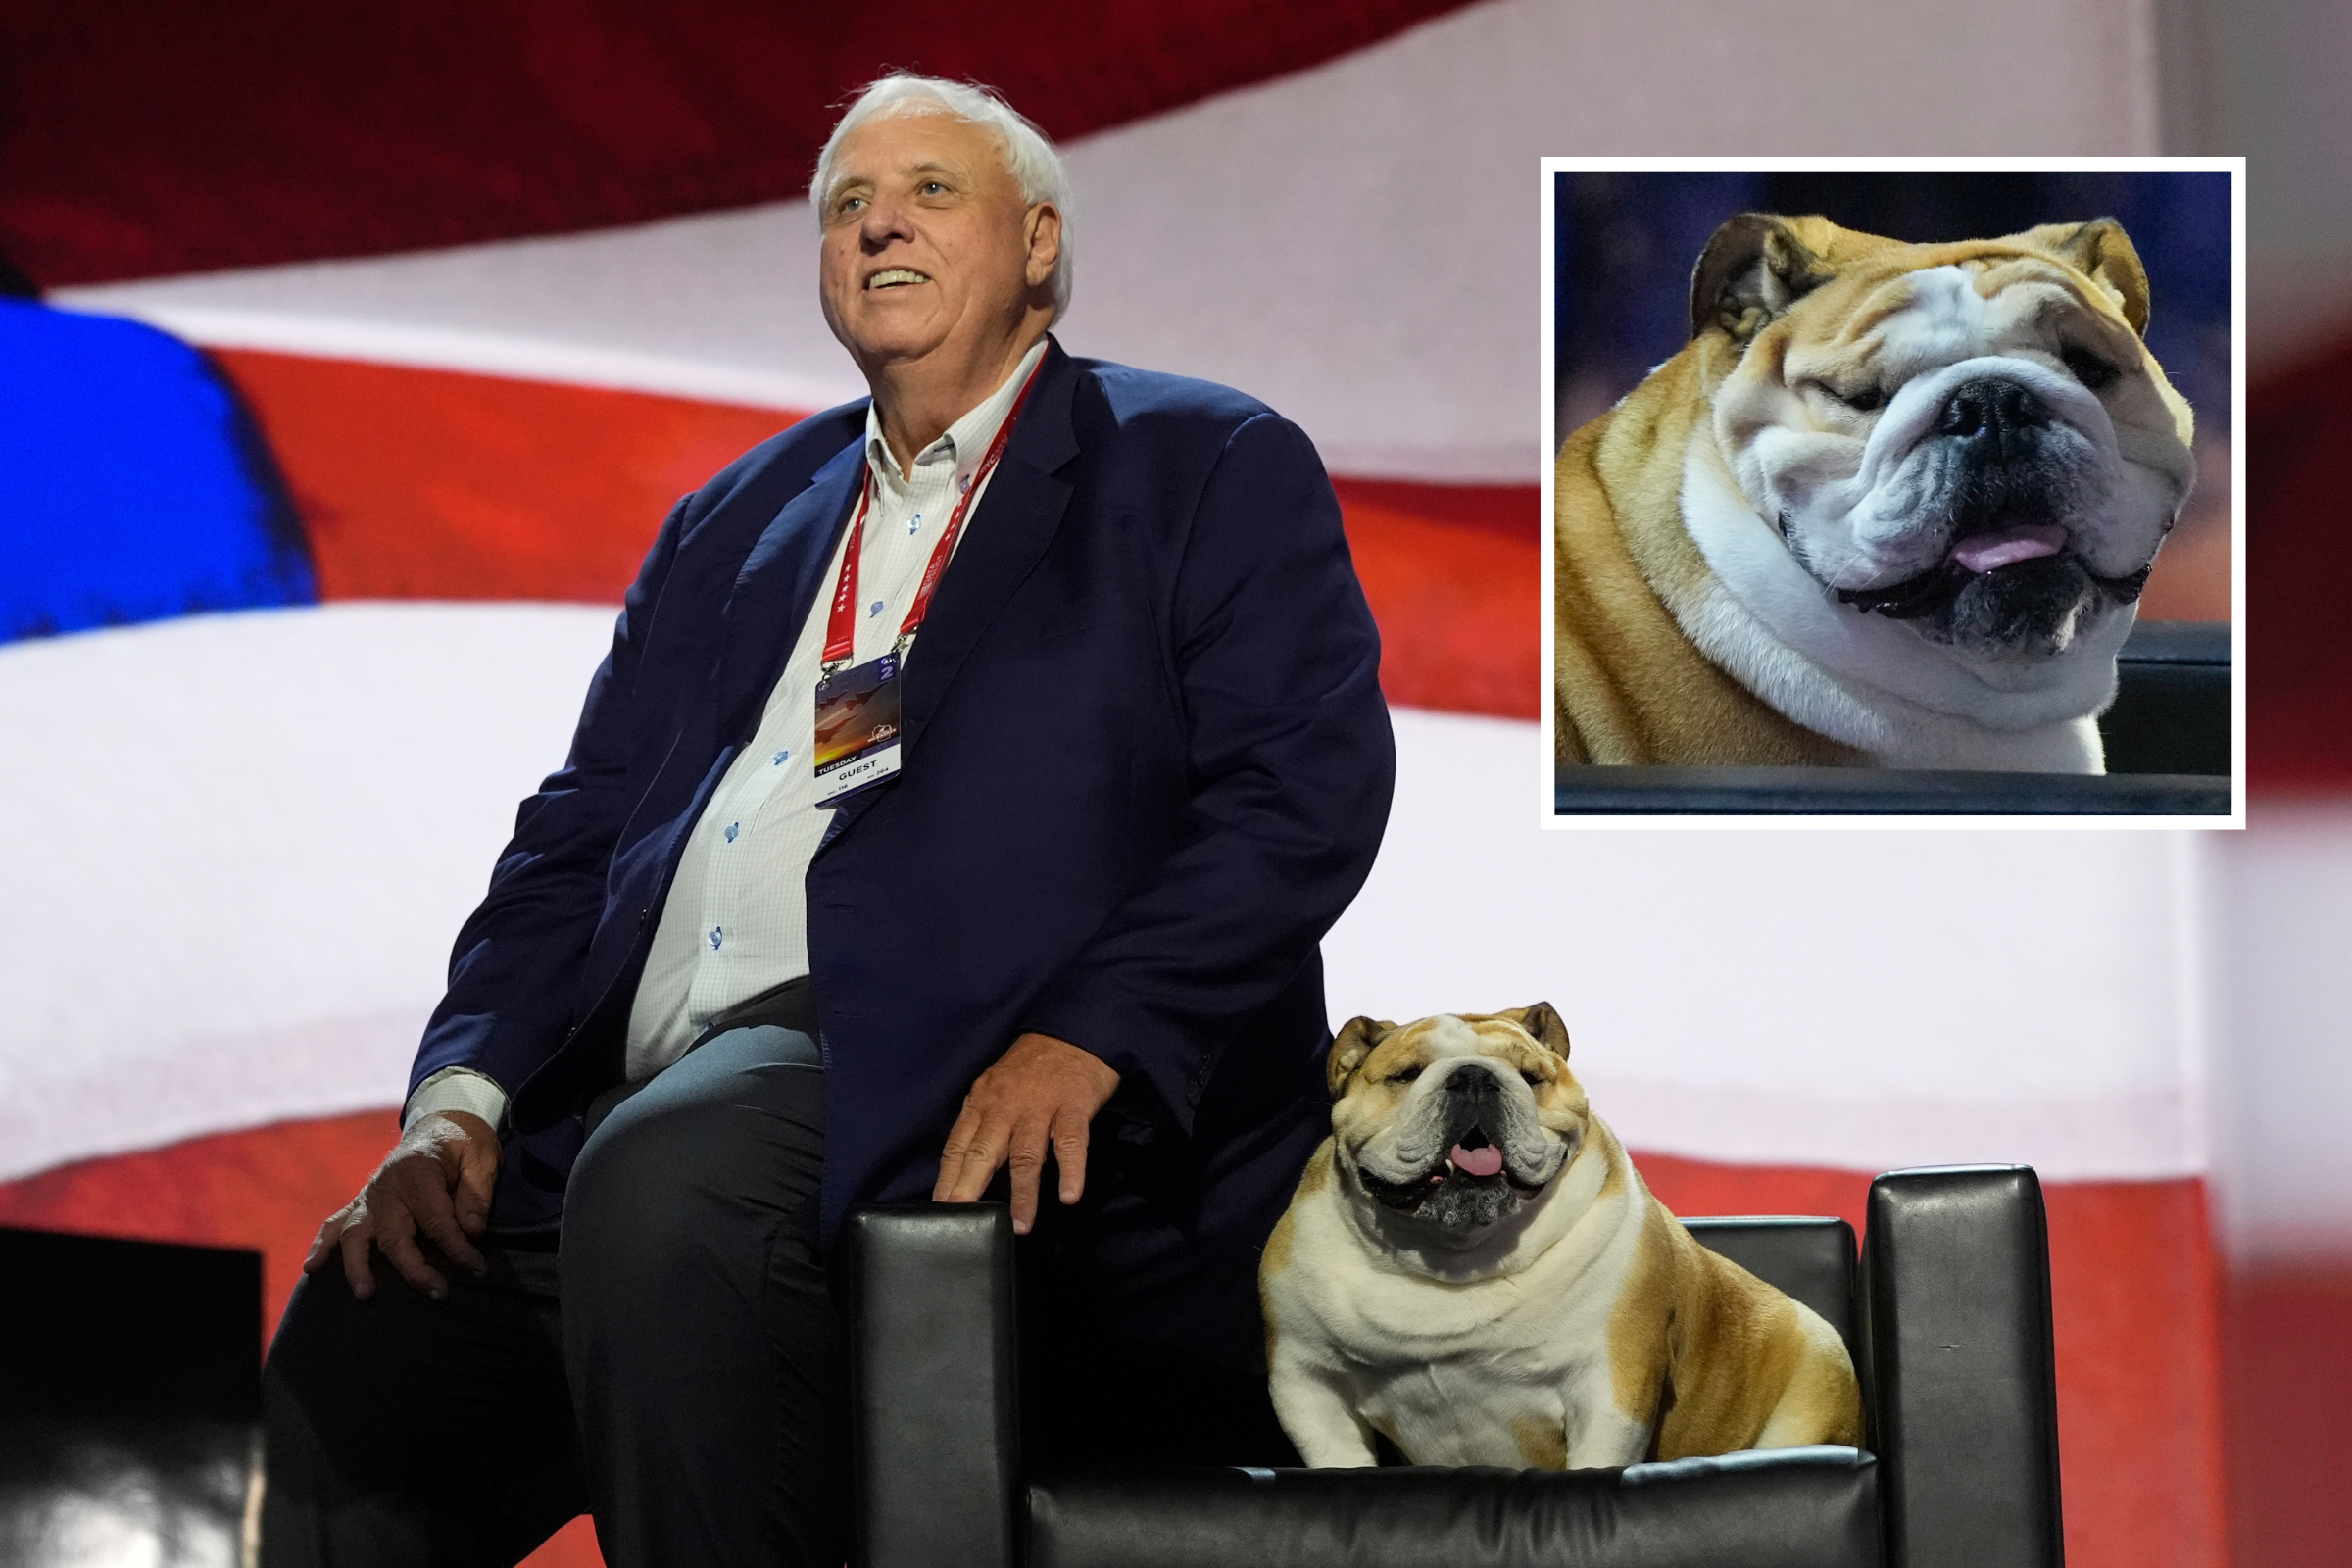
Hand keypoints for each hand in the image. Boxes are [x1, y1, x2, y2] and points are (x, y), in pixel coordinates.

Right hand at [302, 1110, 500, 1301]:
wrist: (439, 1126)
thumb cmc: (462, 1145)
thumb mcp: (481, 1159)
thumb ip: (476, 1195)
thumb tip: (472, 1231)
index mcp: (418, 1171)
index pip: (436, 1219)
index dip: (457, 1247)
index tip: (477, 1268)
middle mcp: (387, 1185)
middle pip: (394, 1234)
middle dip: (415, 1268)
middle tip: (439, 1293)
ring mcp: (369, 1196)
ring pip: (357, 1235)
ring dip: (358, 1265)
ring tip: (365, 1293)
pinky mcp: (360, 1203)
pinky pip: (335, 1224)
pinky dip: (322, 1245)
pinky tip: (312, 1267)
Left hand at [933, 1032, 1119, 1233]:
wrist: (1073, 1032)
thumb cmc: (1032, 1067)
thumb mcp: (997, 1087)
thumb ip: (983, 1123)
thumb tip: (969, 1167)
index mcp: (983, 1101)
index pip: (959, 1144)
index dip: (948, 1177)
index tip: (940, 1207)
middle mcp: (1006, 1105)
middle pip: (985, 1149)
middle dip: (971, 1184)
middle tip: (961, 1216)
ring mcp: (1041, 1106)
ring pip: (1026, 1153)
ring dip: (1022, 1192)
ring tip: (1020, 1224)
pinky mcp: (1074, 1106)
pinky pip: (1071, 1142)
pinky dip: (1071, 1170)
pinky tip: (1069, 1196)